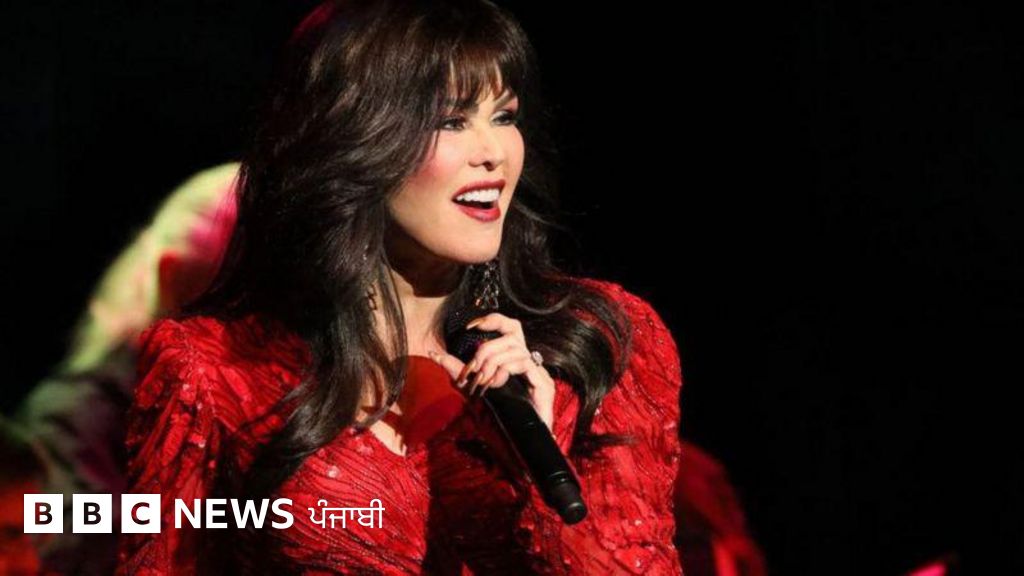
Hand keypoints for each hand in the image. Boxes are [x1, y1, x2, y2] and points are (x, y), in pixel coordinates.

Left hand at [426, 312, 555, 431]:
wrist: (514, 446)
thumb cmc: (494, 420)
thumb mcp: (470, 389)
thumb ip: (456, 370)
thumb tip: (433, 354)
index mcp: (515, 361)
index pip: (509, 327)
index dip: (493, 320)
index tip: (471, 326)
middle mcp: (529, 364)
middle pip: (513, 331)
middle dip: (487, 347)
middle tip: (473, 368)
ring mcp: (539, 374)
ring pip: (515, 349)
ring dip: (492, 362)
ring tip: (481, 382)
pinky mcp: (544, 386)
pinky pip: (523, 364)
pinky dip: (505, 370)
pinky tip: (494, 382)